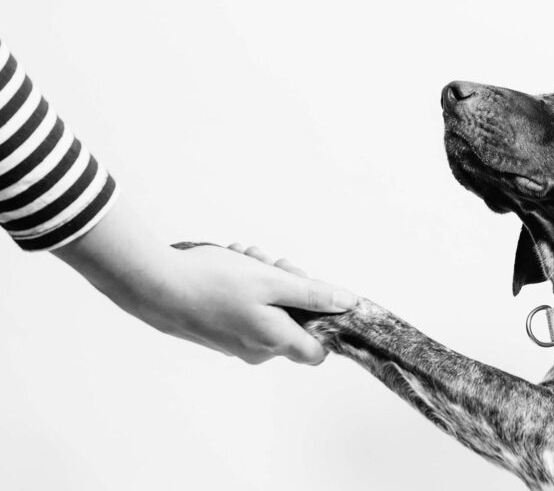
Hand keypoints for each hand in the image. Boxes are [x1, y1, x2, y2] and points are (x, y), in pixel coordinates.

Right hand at [152, 243, 355, 363]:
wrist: (152, 286)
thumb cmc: (211, 282)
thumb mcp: (272, 282)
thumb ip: (313, 295)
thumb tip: (348, 304)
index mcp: (275, 342)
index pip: (319, 350)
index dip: (324, 320)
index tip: (314, 292)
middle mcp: (257, 350)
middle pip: (293, 320)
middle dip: (288, 285)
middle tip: (271, 261)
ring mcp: (235, 343)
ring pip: (268, 308)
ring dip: (264, 278)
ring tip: (245, 256)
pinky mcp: (218, 332)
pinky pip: (245, 309)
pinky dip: (244, 285)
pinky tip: (231, 262)